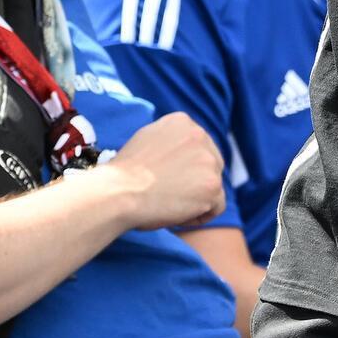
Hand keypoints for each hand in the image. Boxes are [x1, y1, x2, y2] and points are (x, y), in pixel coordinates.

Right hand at [100, 112, 226, 230]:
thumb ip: (171, 140)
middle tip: (171, 194)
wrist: (119, 191)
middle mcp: (199, 135)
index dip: (187, 167)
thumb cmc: (126, 173)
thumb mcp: (147, 139)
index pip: (199, 147)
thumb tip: (183, 152)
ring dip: (197, 199)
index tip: (170, 178)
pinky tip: (180, 216)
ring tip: (172, 205)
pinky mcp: (212, 185)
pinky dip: (200, 215)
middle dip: (196, 182)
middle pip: (212, 164)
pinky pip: (218, 205)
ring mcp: (208, 160)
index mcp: (182, 122)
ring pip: (214, 185)